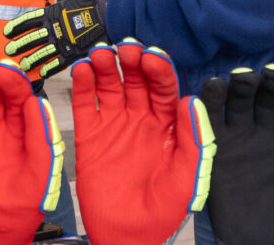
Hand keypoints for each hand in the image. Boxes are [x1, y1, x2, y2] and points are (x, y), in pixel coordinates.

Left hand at [3, 0, 108, 79]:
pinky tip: (42, 73)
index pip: (29, 19)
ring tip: (22, 65)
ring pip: (42, 53)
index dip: (17, 26)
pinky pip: (59, 63)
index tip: (6, 32)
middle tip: (9, 50)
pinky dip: (50, 68)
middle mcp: (55, 28)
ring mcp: (64, 41)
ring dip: (31, 59)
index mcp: (53, 12)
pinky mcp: (74, 52)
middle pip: (32, 38)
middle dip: (19, 44)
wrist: (114, 13)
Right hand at [72, 40, 213, 244]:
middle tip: (126, 47)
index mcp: (167, 125)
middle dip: (131, 60)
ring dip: (105, 65)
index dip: (158, 69)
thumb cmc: (164, 211)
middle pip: (136, 79)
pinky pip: (85, 104)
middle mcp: (140, 119)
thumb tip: (190, 100)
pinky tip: (81, 68)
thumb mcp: (187, 176)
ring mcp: (114, 125)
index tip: (151, 56)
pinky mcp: (89, 136)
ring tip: (100, 53)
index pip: (164, 87)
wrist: (129, 236)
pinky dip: (81, 84)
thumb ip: (192, 139)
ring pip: (110, 85)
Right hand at [201, 65, 273, 244]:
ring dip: (239, 83)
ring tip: (243, 78)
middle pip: (267, 93)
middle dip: (271, 80)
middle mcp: (266, 130)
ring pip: (237, 99)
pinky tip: (213, 89)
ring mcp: (239, 137)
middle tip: (272, 75)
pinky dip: (208, 100)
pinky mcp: (214, 147)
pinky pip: (208, 118)